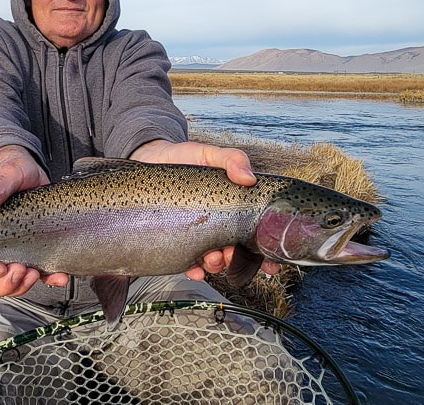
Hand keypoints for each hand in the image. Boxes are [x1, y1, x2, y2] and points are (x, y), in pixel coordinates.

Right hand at [0, 145, 67, 295]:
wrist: (35, 172)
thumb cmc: (14, 172)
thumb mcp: (7, 175)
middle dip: (4, 284)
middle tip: (19, 270)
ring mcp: (17, 253)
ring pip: (11, 285)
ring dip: (21, 285)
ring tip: (34, 272)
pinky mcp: (37, 253)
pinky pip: (41, 276)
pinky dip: (50, 280)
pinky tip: (59, 276)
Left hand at [131, 140, 275, 278]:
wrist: (151, 159)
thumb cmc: (185, 158)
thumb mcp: (211, 155)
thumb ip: (233, 160)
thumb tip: (249, 178)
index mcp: (232, 209)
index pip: (254, 232)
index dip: (265, 250)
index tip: (272, 261)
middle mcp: (218, 225)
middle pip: (236, 251)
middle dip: (237, 259)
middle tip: (231, 254)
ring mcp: (198, 235)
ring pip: (214, 260)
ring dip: (217, 265)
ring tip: (212, 258)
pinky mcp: (177, 241)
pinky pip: (187, 263)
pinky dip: (194, 270)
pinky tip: (194, 269)